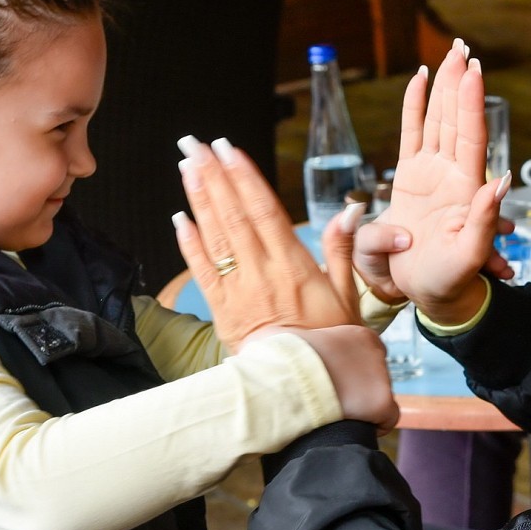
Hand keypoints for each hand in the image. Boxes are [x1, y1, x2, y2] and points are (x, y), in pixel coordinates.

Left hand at [173, 136, 359, 351]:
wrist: (305, 386)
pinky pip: (202, 272)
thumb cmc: (331, 342)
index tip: (228, 148)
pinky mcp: (222, 311)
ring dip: (199, 199)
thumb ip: (343, 249)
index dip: (243, 176)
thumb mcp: (348, 295)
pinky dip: (189, 244)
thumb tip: (352, 209)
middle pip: (233, 214)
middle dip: (213, 175)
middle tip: (195, 143)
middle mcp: (263, 272)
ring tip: (187, 166)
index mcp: (294, 264)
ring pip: (215, 236)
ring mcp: (239, 291)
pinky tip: (179, 219)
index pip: (264, 209)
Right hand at [291, 324, 397, 432]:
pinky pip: (389, 419)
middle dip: (359, 390)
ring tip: (338, 416)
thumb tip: (275, 340)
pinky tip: (354, 429)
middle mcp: (377, 353)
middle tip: (335, 403)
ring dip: (363, 408)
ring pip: (380, 398)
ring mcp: (382, 377)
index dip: (354, 372)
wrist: (287, 380)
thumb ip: (298, 340)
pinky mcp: (382, 402)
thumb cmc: (283, 360)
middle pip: (375, 377)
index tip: (336, 384)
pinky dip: (375, 426)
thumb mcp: (291, 339)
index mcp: (359, 335)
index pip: (370, 354)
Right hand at [373, 39, 504, 322]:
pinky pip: (412, 133)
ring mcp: (432, 173)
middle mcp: (452, 174)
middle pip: (456, 118)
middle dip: (460, 82)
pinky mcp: (410, 177)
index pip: (470, 137)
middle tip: (463, 47)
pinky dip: (415, 106)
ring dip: (444, 86)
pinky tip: (420, 79)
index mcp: (467, 189)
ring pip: (438, 119)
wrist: (427, 291)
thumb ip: (484, 220)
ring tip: (450, 53)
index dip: (471, 104)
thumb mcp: (470, 255)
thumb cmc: (450, 279)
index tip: (473, 72)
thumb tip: (501, 181)